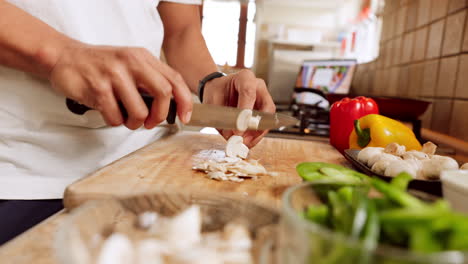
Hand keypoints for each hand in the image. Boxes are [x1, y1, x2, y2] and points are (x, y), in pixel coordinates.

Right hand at [48, 42, 192, 129]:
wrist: (65, 57)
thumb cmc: (101, 66)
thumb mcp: (130, 64)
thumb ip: (150, 79)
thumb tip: (172, 106)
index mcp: (143, 57)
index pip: (174, 79)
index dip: (184, 101)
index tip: (184, 117)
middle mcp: (131, 62)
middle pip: (163, 93)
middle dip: (159, 115)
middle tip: (150, 122)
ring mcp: (114, 74)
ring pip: (139, 111)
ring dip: (134, 123)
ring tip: (126, 118)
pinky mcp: (97, 88)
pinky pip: (115, 117)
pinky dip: (115, 121)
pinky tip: (109, 112)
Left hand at [202, 69, 274, 147]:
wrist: (219, 90)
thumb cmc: (217, 92)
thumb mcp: (213, 101)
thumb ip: (221, 117)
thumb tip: (231, 135)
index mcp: (245, 77)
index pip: (249, 92)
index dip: (245, 112)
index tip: (238, 129)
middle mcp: (258, 87)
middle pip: (266, 108)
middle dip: (256, 127)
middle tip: (244, 140)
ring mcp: (264, 98)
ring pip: (268, 119)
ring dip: (257, 134)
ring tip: (244, 143)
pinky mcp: (264, 110)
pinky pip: (265, 124)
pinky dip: (256, 135)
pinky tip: (247, 142)